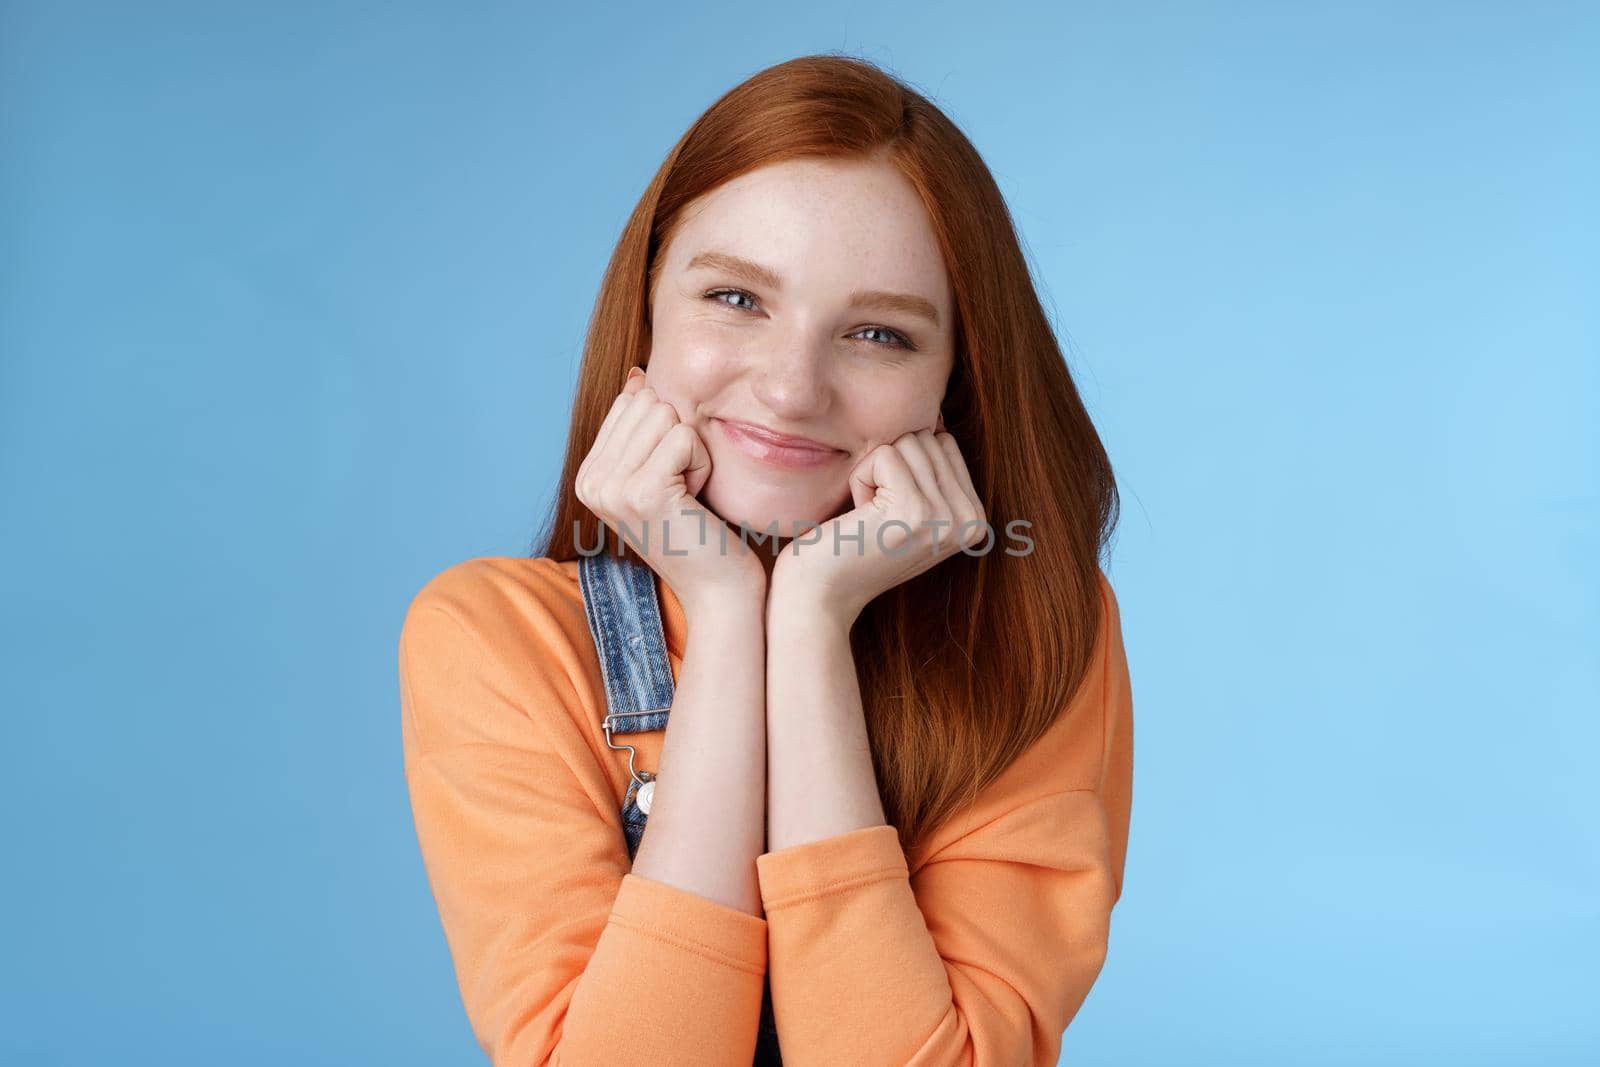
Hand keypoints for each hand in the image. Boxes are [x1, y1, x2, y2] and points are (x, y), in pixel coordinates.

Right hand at [576, 367, 765, 615]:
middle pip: (649, 403)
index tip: (670, 480)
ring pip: (667, 415)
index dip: (667, 432)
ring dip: (693, 452)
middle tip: (683, 489)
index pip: (631, 402)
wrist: (718, 588)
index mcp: (587, 474)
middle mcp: (589, 482)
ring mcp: (611, 488)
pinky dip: (703, 464)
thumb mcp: (661, 471)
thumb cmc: (699, 528)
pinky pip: (685, 437)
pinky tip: (695, 501)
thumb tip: (637, 374)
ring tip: (688, 495)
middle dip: (680, 438)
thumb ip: (642, 426)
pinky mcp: (642, 492)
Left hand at [770, 424, 985, 625]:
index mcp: (976, 519)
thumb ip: (932, 470)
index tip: (890, 512)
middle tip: (875, 517)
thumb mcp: (908, 507)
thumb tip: (938, 417)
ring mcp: (946, 517)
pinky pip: (883, 454)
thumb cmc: (854, 545)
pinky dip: (859, 479)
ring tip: (868, 518)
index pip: (944, 443)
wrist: (820, 594)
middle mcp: (971, 521)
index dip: (904, 467)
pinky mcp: (915, 509)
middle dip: (889, 468)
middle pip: (926, 438)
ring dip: (873, 474)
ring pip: (906, 442)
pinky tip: (858, 518)